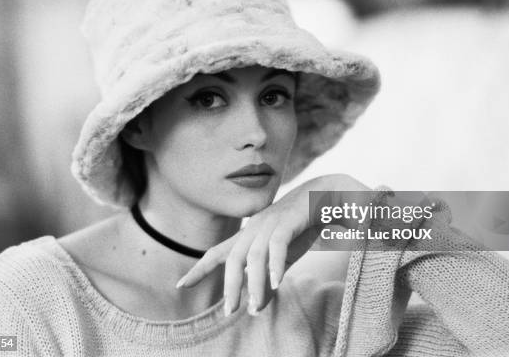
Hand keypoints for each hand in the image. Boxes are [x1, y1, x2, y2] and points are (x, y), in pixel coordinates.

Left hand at [174, 173, 369, 316]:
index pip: (217, 252)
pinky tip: (276, 284)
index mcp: (248, 235)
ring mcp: (270, 222)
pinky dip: (275, 265)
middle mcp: (254, 228)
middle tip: (229, 311)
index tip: (180, 285)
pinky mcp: (288, 221)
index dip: (199, 269)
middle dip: (230, 286)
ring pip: (253, 256)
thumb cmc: (303, 227)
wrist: (327, 196)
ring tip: (254, 306)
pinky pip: (277, 245)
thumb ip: (268, 280)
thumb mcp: (283, 258)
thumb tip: (254, 309)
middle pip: (233, 258)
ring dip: (253, 283)